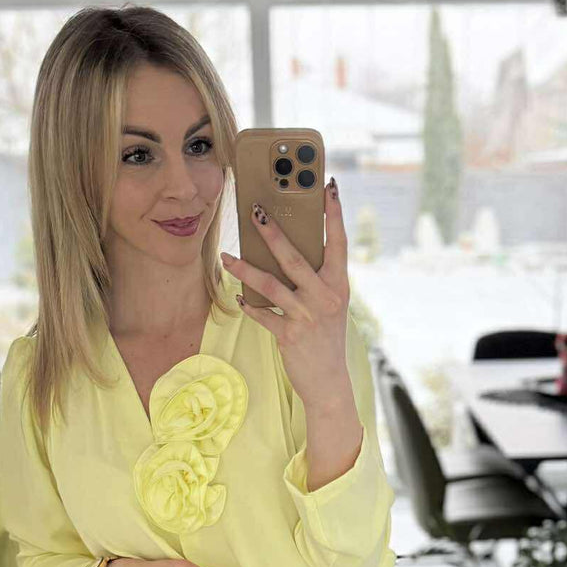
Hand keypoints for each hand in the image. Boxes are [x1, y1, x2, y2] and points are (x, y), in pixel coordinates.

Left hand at [220, 179, 348, 406]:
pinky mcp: (289, 334)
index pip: (338, 242)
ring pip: (270, 284)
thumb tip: (285, 252)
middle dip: (272, 233)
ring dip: (245, 269)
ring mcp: (306, 316)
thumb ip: (316, 279)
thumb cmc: (325, 337)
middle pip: (294, 258)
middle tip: (255, 211)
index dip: (334, 214)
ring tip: (227, 257)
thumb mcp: (329, 304)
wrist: (328, 380)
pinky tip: (238, 297)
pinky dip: (249, 306)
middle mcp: (325, 297)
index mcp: (339, 285)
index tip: (328, 186)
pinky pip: (262, 314)